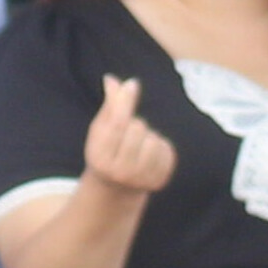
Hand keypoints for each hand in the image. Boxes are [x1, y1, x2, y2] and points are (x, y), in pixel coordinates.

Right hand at [83, 73, 178, 192]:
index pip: (116, 124)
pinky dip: (161, 147)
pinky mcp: (158, 182)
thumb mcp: (101, 130)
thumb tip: (111, 79)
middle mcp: (118, 172)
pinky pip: (168, 151)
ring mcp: (139, 180)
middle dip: (136, 124)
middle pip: (138, 128)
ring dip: (149, 136)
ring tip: (139, 146)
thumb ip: (109, 106)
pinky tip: (150, 155)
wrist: (116, 189)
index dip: (125, 101)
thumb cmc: (107, 151)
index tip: (133, 84)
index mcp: (99, 157)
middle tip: (128, 136)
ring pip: (154, 139)